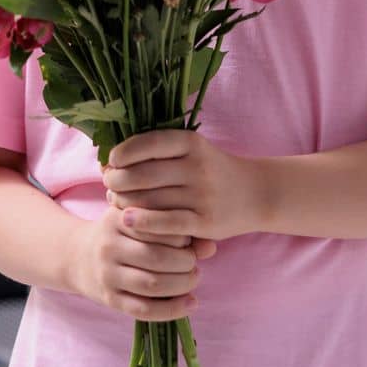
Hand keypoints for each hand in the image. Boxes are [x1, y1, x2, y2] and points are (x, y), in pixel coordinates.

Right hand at [73, 202, 216, 319]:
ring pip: (152, 284)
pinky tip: (190, 304)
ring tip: (192, 279)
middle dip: (185, 263)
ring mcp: (107, 274)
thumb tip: (211, 246)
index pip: (158, 227)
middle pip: (157, 257)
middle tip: (194, 263)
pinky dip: (172, 310)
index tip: (191, 240)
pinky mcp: (110, 299)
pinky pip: (144, 310)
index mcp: (117, 219)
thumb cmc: (119, 234)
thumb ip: (173, 228)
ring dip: (182, 285)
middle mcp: (109, 246)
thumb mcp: (139, 223)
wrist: (76, 256)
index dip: (182, 235)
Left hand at [103, 126, 267, 242]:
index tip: (111, 161)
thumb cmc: (212, 170)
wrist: (257, 193)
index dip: (123, 153)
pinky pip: (167, 222)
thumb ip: (159, 150)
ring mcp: (203, 195)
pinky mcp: (206, 222)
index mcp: (192, 143)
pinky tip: (127, 220)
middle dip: (117, 180)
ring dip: (125, 201)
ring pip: (151, 199)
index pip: (149, 144)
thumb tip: (112, 158)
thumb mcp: (193, 150)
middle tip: (108, 185)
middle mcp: (198, 166)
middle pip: (144, 174)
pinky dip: (143, 222)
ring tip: (115, 201)